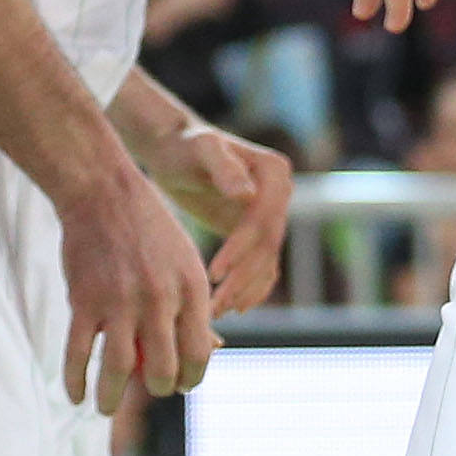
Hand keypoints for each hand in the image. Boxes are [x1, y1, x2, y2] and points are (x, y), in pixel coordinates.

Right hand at [55, 156, 216, 407]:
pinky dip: (74, 380)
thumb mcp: (187, 261)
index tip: (179, 384)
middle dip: (155, 388)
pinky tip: (74, 395)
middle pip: (161, 369)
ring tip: (105, 408)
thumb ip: (196, 308)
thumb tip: (211, 352)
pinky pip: (77, 352)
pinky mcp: (83, 299)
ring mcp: (118, 300)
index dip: (190, 379)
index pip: (198, 355)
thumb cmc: (150, 228)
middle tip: (147, 387)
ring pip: (118, 370)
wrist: (102, 191)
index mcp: (190, 289)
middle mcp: (158, 298)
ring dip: (110, 399)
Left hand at [149, 120, 300, 315]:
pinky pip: (261, 267)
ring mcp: (272, 214)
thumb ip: (223, 167)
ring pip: (265, 262)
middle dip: (241, 278)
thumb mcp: (202, 148)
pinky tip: (230, 308)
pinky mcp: (257, 231)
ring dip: (244, 290)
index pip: (262, 221)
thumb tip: (248, 194)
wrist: (174, 147)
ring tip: (216, 311)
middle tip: (214, 304)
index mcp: (274, 172)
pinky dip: (249, 289)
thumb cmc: (184, 144)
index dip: (240, 250)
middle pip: (266, 246)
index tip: (214, 272)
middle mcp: (281, 193)